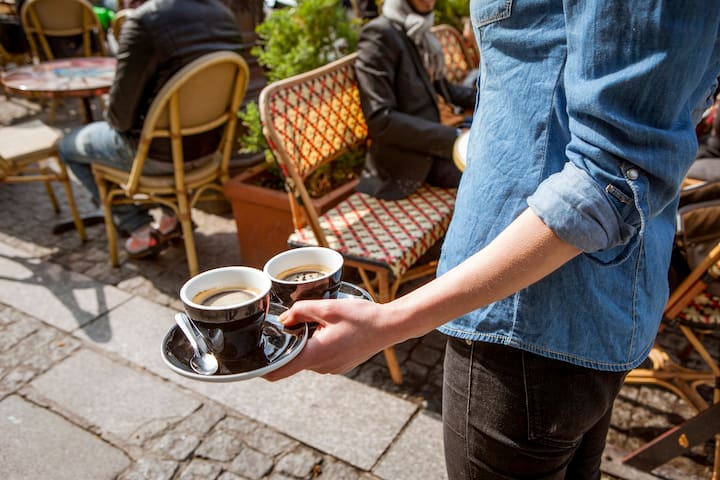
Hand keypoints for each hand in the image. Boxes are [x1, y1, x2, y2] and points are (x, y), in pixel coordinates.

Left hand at [262, 298, 393, 380]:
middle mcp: (321, 367)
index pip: (278, 371)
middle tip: (300, 318)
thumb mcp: (328, 307)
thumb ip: (301, 312)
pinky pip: (320, 355)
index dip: (261, 366)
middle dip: (292, 339)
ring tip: (323, 321)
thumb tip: (284, 319)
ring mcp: (331, 368)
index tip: (252, 355)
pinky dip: (320, 342)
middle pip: (293, 357)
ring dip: (308, 339)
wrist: (390, 326)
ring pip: (307, 354)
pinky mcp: (339, 365)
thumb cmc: (362, 317)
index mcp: (315, 355)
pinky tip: (333, 328)